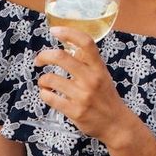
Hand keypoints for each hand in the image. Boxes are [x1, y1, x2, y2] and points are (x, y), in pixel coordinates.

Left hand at [35, 27, 135, 143]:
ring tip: (44, 82)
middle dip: (44, 56)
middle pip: (61, 57)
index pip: (86, 43)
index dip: (68, 33)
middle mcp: (91, 79)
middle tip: (39, 60)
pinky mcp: (75, 112)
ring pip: (51, 79)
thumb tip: (69, 45)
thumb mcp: (102, 75)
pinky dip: (44, 94)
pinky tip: (46, 94)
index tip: (54, 31)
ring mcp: (83, 96)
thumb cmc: (106, 97)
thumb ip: (87, 62)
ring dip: (42, 79)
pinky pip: (50, 98)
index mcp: (99, 68)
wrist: (116, 124)